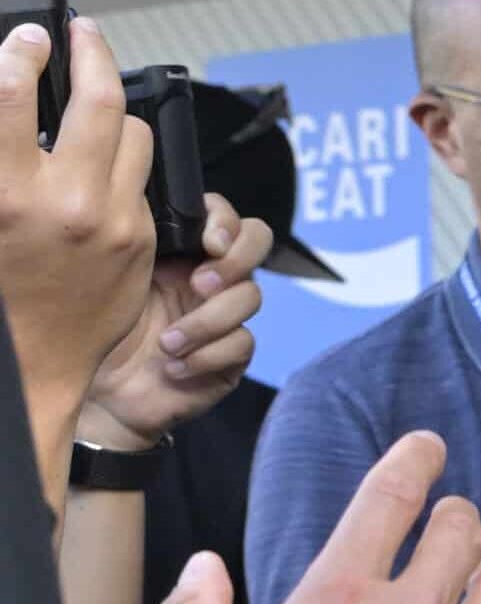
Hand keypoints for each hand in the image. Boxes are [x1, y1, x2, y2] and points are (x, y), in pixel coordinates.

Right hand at [0, 20, 154, 464]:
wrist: (29, 364)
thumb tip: (3, 97)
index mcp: (5, 193)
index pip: (13, 95)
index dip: (22, 53)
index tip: (28, 36)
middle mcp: (64, 202)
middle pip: (98, 99)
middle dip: (91, 54)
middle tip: (82, 34)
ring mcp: (110, 220)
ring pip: (132, 134)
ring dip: (112, 111)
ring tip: (90, 101)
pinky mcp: (139, 239)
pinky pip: (141, 179)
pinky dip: (122, 162)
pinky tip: (100, 161)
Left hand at [82, 192, 271, 448]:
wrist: (99, 395)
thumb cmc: (99, 332)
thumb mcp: (112, 279)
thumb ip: (139, 243)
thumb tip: (149, 207)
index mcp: (184, 253)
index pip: (225, 217)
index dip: (227, 222)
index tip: (208, 242)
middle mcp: (211, 278)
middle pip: (257, 242)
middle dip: (235, 262)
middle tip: (199, 285)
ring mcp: (226, 316)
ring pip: (250, 297)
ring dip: (207, 321)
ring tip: (167, 343)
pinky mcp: (233, 356)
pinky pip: (242, 344)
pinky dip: (206, 356)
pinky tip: (175, 368)